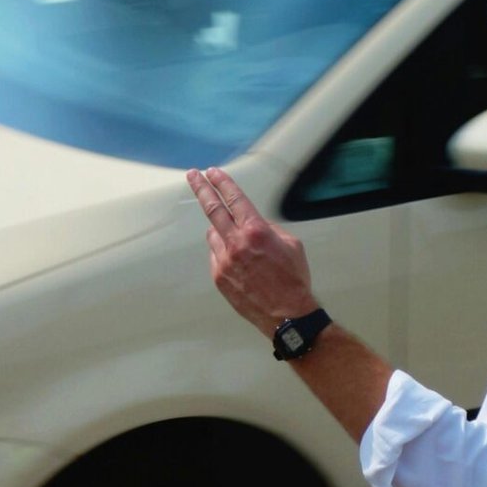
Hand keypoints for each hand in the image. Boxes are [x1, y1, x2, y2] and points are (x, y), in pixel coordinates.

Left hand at [188, 167, 315, 336]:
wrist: (287, 314)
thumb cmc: (293, 280)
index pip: (235, 198)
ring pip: (213, 235)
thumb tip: (253, 224)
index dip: (223, 182)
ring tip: (238, 242)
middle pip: (212, 209)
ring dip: (221, 231)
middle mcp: (236, 243)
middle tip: (193, 176)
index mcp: (256, 231)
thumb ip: (269, 229)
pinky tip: (239, 262)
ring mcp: (224, 261)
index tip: (213, 172)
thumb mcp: (292, 245)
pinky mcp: (219, 277)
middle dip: (201, 188)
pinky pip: (215, 255)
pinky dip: (223, 252)